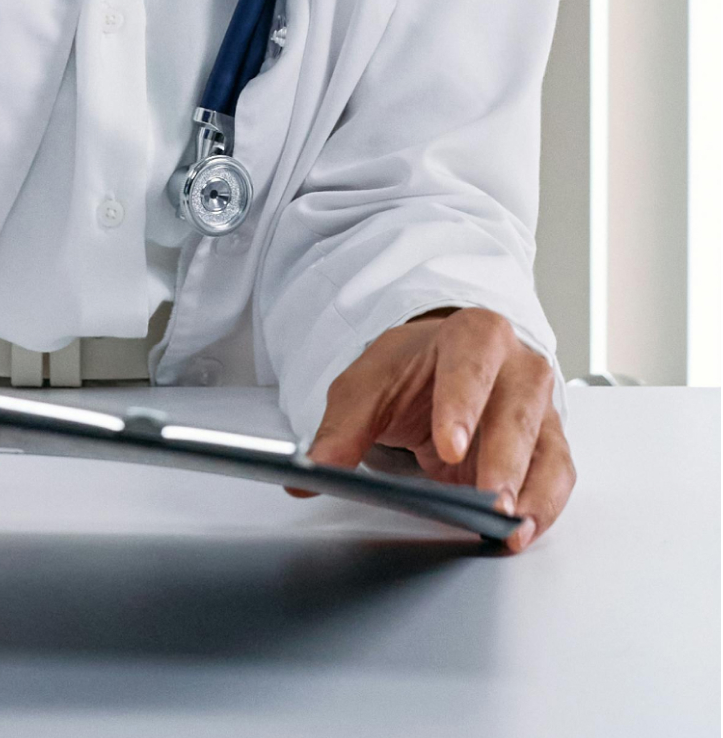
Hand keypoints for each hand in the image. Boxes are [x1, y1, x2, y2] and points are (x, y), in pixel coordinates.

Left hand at [293, 307, 574, 550]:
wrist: (435, 369)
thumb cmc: (409, 373)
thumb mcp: (366, 388)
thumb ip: (341, 429)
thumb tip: (312, 472)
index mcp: (473, 334)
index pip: (473, 362)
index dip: (463, 403)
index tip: (448, 447)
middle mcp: (517, 365)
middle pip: (519, 408)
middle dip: (505, 458)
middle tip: (489, 501)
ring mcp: (540, 407)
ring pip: (547, 447)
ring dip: (532, 492)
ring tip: (509, 529)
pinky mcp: (548, 445)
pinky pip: (556, 477)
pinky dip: (543, 507)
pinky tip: (520, 532)